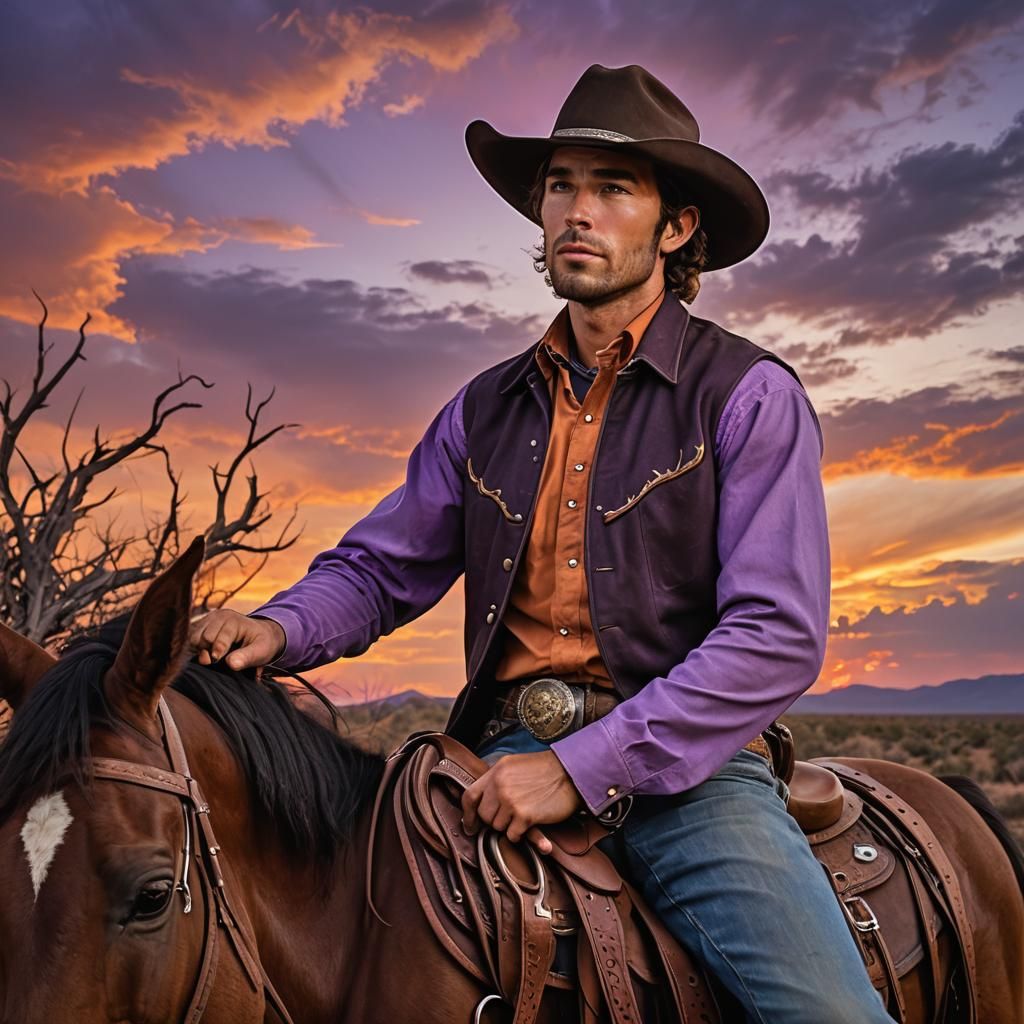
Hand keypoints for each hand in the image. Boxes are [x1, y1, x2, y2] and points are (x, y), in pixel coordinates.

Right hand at [188, 610, 285, 670]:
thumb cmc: (262, 644)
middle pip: (200, 638)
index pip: (215, 638)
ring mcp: (209, 619)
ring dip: (201, 650)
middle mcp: (218, 616)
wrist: (261, 634)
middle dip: (207, 652)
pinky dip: (196, 647)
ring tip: (215, 655)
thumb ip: (247, 658)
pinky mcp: (202, 624)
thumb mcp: (261, 652)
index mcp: (233, 620)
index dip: (216, 653)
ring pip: (193, 638)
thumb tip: (231, 664)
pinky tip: (208, 651)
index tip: (217, 661)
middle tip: (218, 659)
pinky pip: (190, 638)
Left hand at [461, 749, 583, 853]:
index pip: (470, 795)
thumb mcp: (515, 765)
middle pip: (484, 815)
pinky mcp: (524, 815)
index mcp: (497, 770)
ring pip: (497, 827)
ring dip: (509, 827)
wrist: (571, 772)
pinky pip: (512, 835)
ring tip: (523, 816)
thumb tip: (483, 801)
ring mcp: (511, 800)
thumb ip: (498, 780)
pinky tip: (529, 825)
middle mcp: (500, 784)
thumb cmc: (546, 770)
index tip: (470, 825)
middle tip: (510, 817)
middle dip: (495, 820)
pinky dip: (519, 835)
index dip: (468, 814)